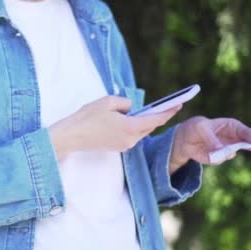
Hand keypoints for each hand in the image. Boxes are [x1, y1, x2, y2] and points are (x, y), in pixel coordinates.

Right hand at [48, 95, 181, 159]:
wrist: (71, 136)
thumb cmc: (87, 117)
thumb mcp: (108, 101)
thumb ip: (126, 103)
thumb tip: (131, 109)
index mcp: (130, 127)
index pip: (155, 119)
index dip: (169, 112)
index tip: (179, 104)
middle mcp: (131, 139)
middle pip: (149, 126)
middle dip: (157, 116)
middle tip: (166, 106)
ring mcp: (124, 145)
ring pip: (140, 132)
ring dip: (143, 122)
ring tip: (145, 111)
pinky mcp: (117, 148)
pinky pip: (131, 136)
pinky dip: (134, 127)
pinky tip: (129, 120)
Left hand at [170, 116, 250, 172]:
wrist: (184, 139)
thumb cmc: (195, 128)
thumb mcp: (200, 128)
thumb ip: (211, 138)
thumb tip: (220, 149)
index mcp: (229, 126)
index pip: (243, 130)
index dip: (249, 135)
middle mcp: (231, 138)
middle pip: (245, 143)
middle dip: (250, 146)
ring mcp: (226, 148)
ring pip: (230, 153)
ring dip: (224, 153)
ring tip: (211, 148)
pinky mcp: (218, 157)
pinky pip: (218, 159)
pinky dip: (213, 158)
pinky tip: (205, 152)